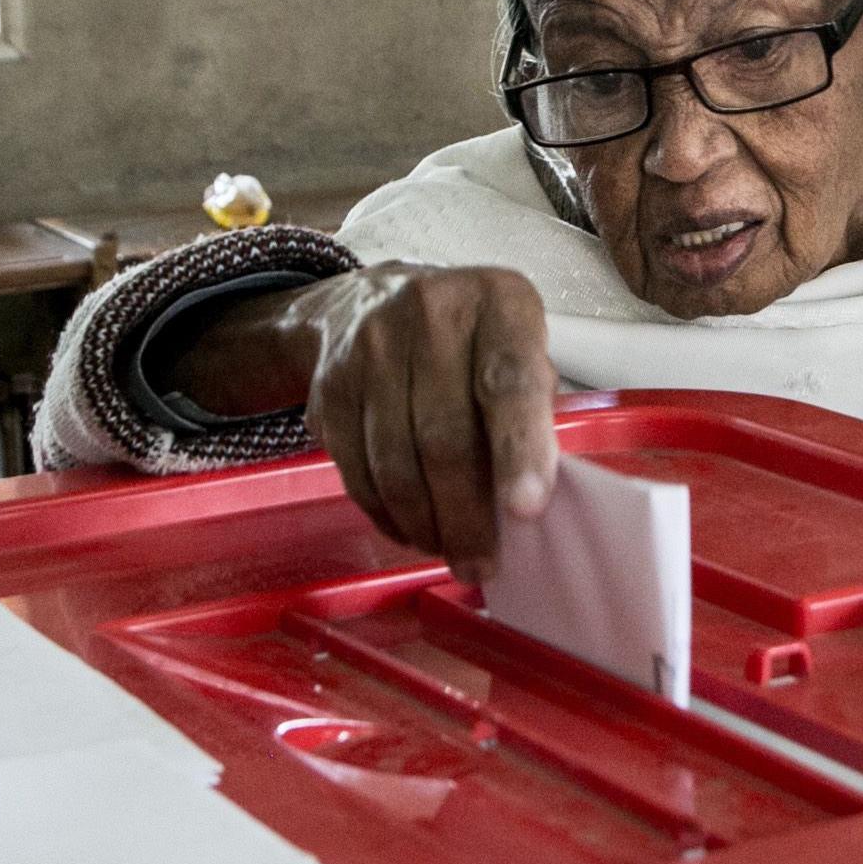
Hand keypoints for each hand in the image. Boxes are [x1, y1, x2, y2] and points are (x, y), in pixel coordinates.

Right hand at [192, 266, 559, 583]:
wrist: (369, 301)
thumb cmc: (471, 341)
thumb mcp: (519, 347)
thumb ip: (533, 409)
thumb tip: (531, 499)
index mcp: (497, 301)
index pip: (509, 381)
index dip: (519, 449)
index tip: (526, 509)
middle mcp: (429, 313)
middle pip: (444, 436)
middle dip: (466, 515)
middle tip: (481, 562)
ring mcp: (371, 347)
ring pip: (396, 462)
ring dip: (424, 523)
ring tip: (447, 549)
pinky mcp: (330, 385)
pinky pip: (358, 470)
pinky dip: (386, 513)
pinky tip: (410, 528)